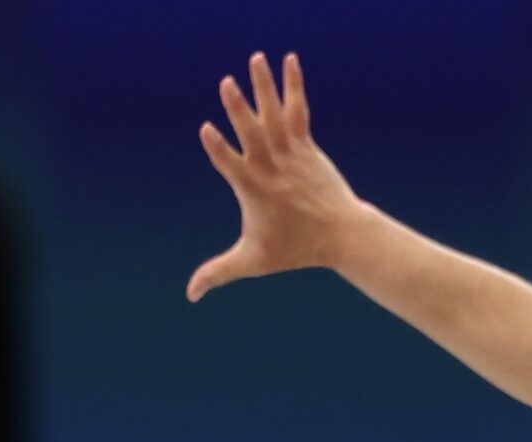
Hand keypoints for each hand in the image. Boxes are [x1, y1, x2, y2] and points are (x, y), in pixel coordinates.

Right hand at [187, 52, 361, 300]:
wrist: (340, 235)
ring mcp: (289, 152)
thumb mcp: (253, 262)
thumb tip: (191, 294)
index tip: (206, 129)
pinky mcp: (305, 144)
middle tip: (226, 84)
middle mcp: (270, 167)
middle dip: (239, 109)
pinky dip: (294, 85)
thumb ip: (219, 271)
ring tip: (256, 58)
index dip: (218, 148)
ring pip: (274, 114)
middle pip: (251, 133)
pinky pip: (298, 109)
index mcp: (253, 189)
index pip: (230, 165)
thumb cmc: (294, 250)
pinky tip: (289, 60)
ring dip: (264, 85)